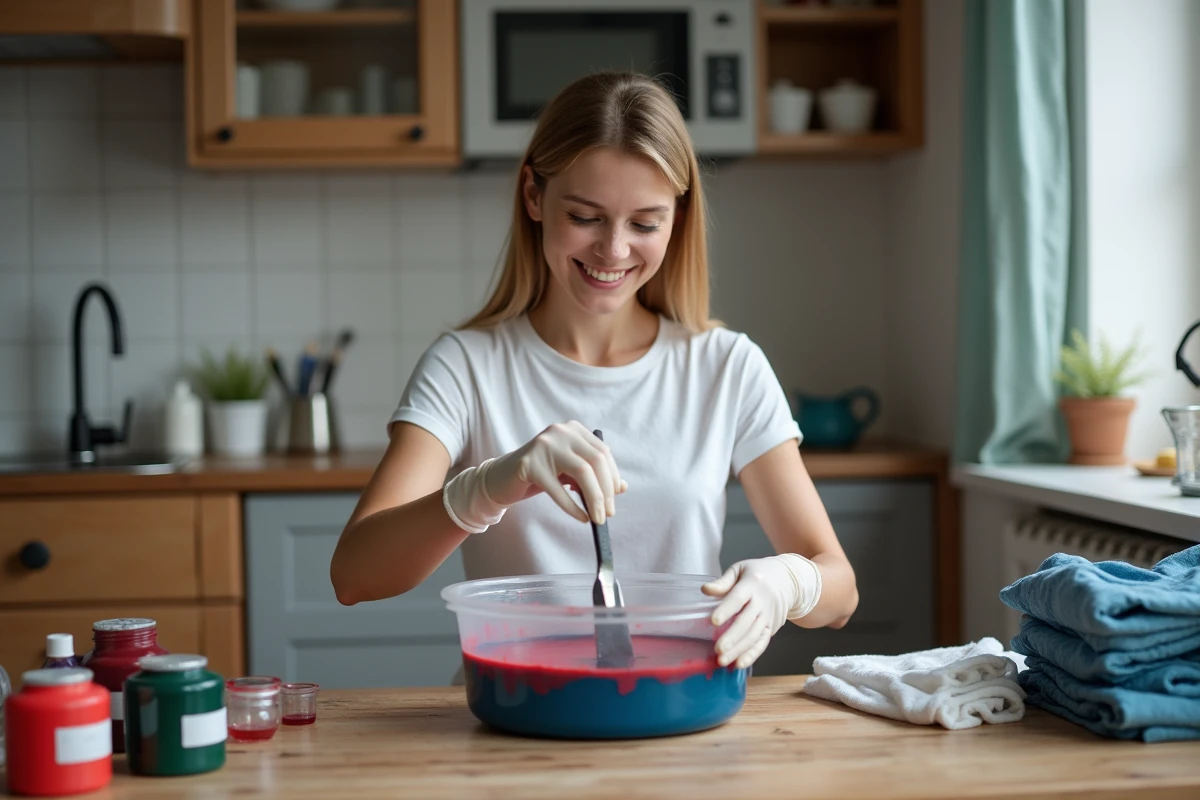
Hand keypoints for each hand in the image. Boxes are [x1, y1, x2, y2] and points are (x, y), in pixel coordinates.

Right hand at [443, 421, 625, 532]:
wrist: (502, 478)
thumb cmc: (540, 475)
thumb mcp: (569, 472)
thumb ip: (594, 475)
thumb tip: (622, 487)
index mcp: (573, 429)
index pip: (602, 452)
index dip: (612, 477)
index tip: (615, 498)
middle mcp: (559, 432)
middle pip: (596, 461)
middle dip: (606, 490)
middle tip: (607, 513)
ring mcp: (543, 445)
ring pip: (582, 472)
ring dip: (594, 499)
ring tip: (597, 518)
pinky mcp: (529, 464)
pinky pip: (558, 489)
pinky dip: (573, 507)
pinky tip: (581, 518)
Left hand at [701, 554, 821, 668]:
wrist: (787, 580)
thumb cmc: (757, 574)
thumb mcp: (740, 570)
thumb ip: (723, 581)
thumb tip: (705, 590)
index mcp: (752, 584)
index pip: (738, 598)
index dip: (726, 610)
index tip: (713, 621)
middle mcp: (762, 602)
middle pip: (747, 622)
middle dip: (732, 637)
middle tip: (718, 649)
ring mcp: (768, 617)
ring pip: (754, 636)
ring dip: (739, 650)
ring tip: (723, 660)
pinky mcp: (772, 628)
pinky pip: (762, 643)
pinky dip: (752, 655)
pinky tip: (739, 664)